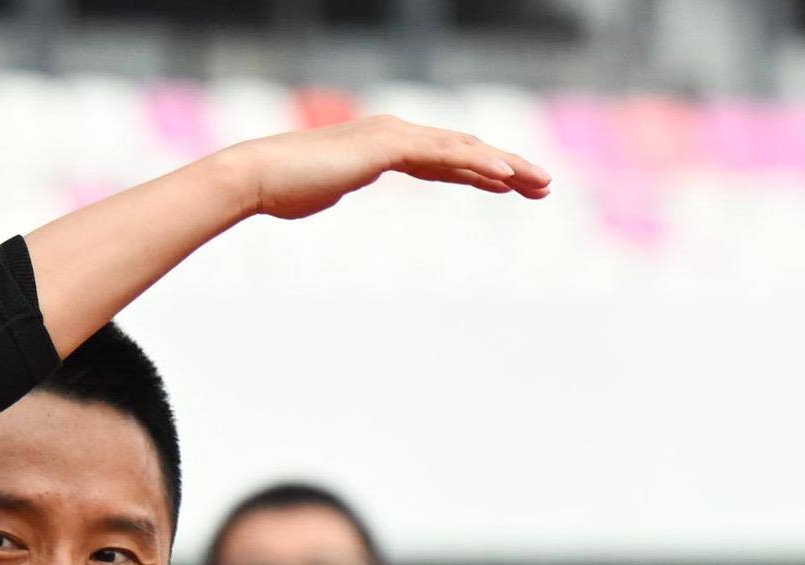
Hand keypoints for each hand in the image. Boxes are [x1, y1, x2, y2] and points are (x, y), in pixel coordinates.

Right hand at [234, 116, 549, 221]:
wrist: (258, 179)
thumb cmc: (284, 188)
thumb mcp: (324, 190)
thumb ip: (341, 185)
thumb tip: (337, 189)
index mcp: (386, 145)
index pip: (448, 159)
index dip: (484, 171)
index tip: (516, 187)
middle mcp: (396, 134)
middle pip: (465, 150)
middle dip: (509, 167)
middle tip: (545, 186)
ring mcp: (393, 137)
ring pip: (463, 150)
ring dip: (507, 166)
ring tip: (541, 183)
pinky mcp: (387, 147)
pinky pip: (444, 155)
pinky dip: (478, 163)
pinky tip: (507, 176)